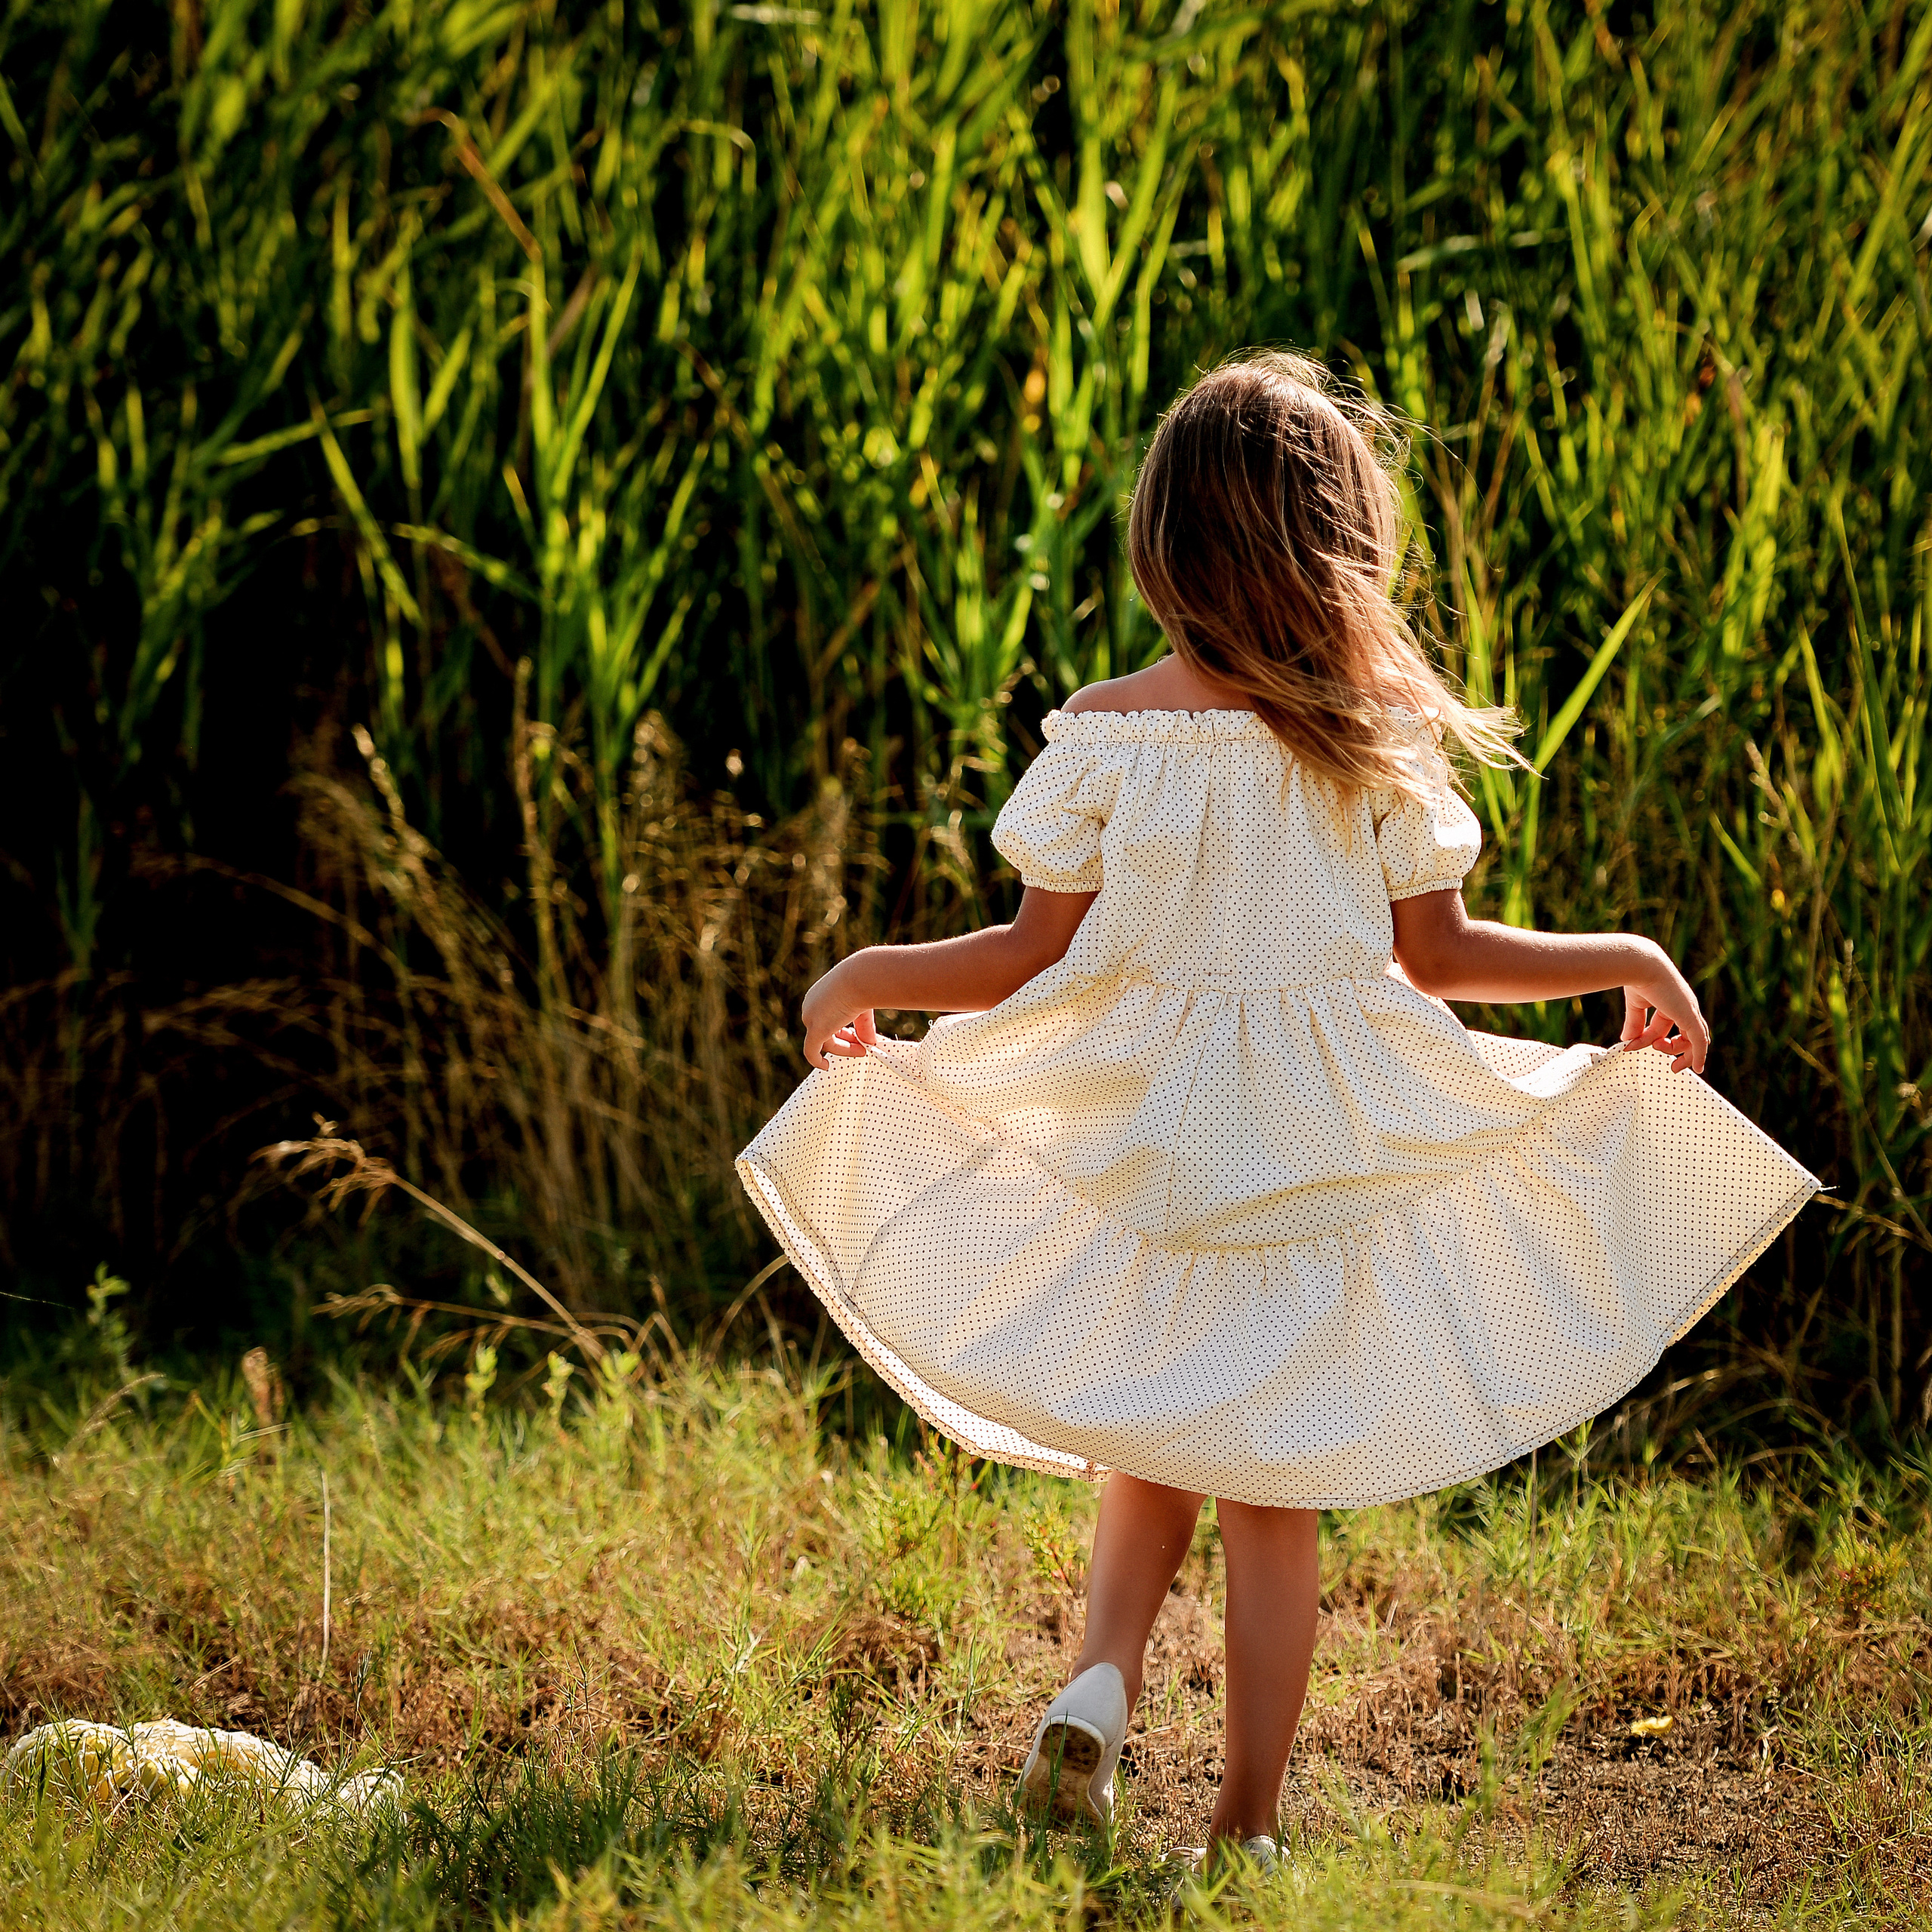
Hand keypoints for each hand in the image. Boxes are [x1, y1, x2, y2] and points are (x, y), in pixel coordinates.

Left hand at [801, 962, 877, 1069]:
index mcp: (820, 996)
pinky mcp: (815, 1030)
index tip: (860, 1037)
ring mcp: (811, 1019)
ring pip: (826, 1042)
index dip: (845, 1031)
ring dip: (844, 1049)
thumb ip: (863, 1027)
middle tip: (863, 1048)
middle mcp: (811, 1007)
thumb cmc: (863, 985)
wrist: (860, 978)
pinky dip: (816, 1060)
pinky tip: (825, 1066)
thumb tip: (869, 1044)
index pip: (829, 1019)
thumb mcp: (862, 1007)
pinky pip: (811, 1051)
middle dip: (846, 1041)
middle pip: (827, 1031)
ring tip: (862, 1052)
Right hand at [1619, 955, 1709, 1074]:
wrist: (1640, 965)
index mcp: (1671, 1001)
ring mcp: (1689, 1011)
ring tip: (1673, 1066)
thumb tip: (1627, 1040)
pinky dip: (1700, 1055)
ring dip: (1684, 1055)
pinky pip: (1699, 1040)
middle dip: (1678, 1051)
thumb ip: (1634, 1023)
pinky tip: (1699, 1067)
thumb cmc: (1635, 978)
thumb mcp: (1635, 1004)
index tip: (1631, 1046)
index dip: (1650, 1039)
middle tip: (1673, 1068)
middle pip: (1687, 1034)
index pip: (1664, 1025)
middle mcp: (1685, 1006)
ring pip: (1696, 1040)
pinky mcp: (1689, 1016)